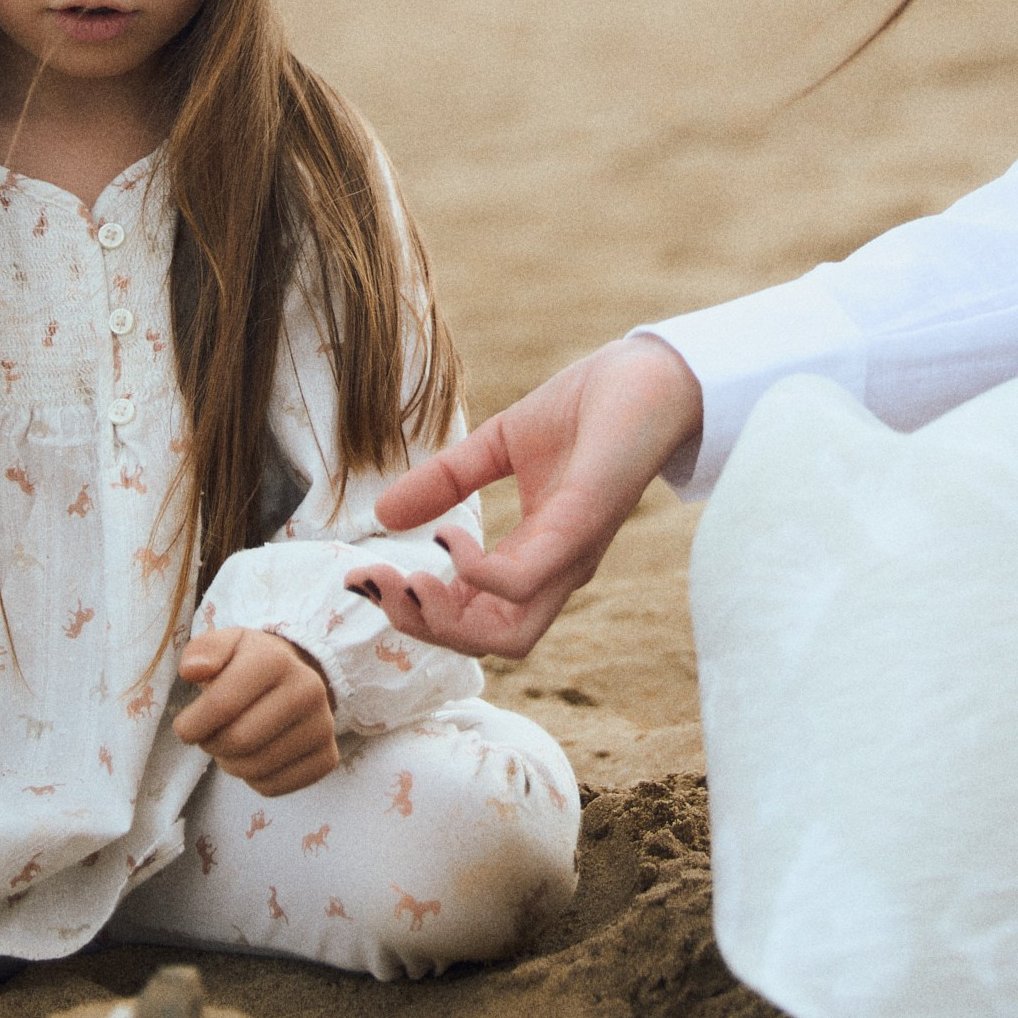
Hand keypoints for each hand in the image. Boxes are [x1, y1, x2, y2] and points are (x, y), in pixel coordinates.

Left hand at [175, 625, 337, 794]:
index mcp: (276, 659)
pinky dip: (254, 779)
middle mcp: (308, 690)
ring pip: (255, 768)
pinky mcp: (328, 758)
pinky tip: (256, 755)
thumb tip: (192, 671)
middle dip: (211, 744)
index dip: (192, 725)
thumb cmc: (249, 663)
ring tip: (231, 743)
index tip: (184, 727)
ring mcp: (323, 726)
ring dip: (230, 763)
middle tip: (209, 735)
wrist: (295, 676)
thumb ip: (202, 650)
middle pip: (238, 741)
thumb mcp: (225, 644)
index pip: (222, 705)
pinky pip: (274, 787)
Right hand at [348, 337, 704, 656]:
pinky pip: (529, 580)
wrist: (655, 373)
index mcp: (535, 557)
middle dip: (421, 629)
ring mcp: (572, 554)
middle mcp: (555, 570)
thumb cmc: (591, 411)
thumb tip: (382, 513)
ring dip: (446, 621)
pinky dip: (482, 576)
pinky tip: (453, 540)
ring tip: (406, 580)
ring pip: (510, 636)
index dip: (415, 611)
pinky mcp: (585, 524)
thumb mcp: (500, 445)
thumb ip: (447, 480)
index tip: (362, 575)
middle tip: (375, 585)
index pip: (472, 618)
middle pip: (486, 645)